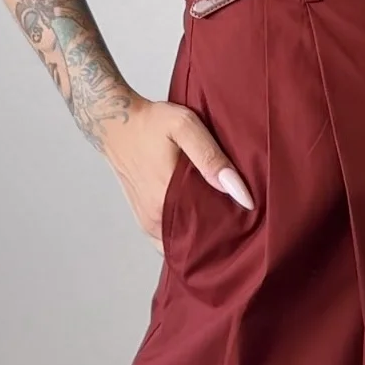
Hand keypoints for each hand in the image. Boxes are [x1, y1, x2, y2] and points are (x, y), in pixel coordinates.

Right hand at [104, 99, 253, 256]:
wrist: (115, 122)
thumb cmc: (151, 122)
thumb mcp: (185, 127)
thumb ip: (211, 158)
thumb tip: (240, 193)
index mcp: (166, 200)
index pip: (208, 236)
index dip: (231, 233)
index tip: (250, 224)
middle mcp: (154, 219)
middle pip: (196, 243)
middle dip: (220, 237)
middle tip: (243, 222)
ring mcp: (147, 222)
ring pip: (183, 242)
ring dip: (202, 236)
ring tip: (226, 218)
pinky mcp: (143, 219)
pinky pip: (169, 238)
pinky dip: (186, 233)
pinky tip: (202, 217)